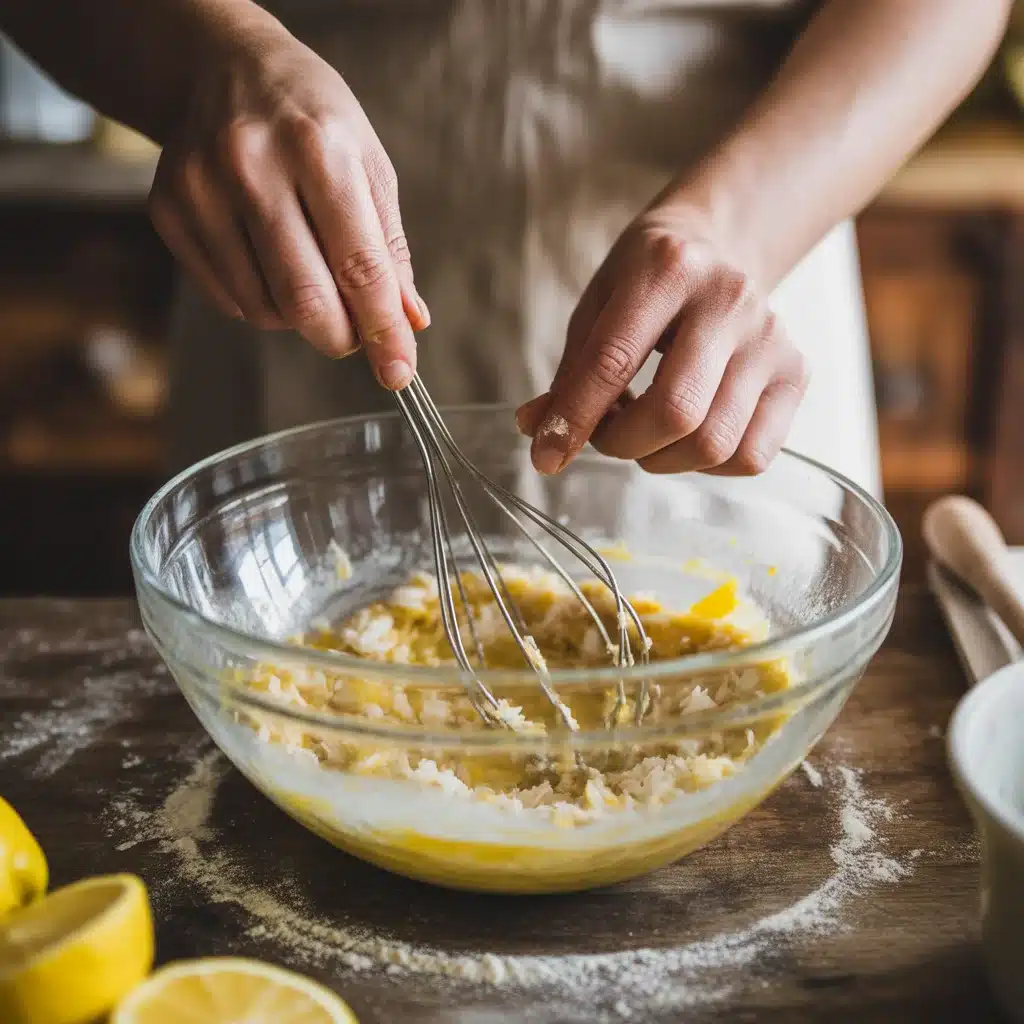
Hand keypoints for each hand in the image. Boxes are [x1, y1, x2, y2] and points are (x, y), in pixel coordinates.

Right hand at [148, 12, 425, 388]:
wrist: (224, 67)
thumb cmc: (312, 119)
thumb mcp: (368, 166)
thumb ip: (388, 248)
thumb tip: (409, 322)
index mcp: (318, 149)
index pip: (358, 265)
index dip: (382, 329)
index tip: (399, 372)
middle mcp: (252, 166)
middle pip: (305, 299)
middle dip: (340, 336)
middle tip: (353, 334)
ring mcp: (202, 189)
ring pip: (264, 309)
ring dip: (299, 317)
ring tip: (307, 271)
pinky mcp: (168, 211)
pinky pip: (228, 299)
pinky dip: (261, 302)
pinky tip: (267, 260)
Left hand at [516, 203, 806, 475]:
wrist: (720, 247)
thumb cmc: (647, 283)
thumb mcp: (596, 310)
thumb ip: (570, 375)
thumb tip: (538, 434)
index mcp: (667, 269)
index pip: (612, 362)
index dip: (574, 420)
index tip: (546, 457)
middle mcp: (729, 299)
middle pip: (675, 413)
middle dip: (624, 444)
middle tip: (607, 435)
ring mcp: (771, 338)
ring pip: (714, 443)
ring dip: (662, 459)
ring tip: (645, 433)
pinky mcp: (796, 372)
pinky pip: (751, 456)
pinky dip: (708, 465)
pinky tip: (689, 436)